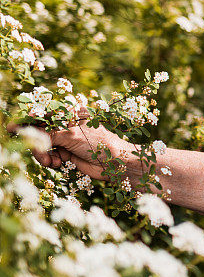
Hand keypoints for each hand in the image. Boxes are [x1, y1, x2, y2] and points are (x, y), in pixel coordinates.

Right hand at [13, 106, 134, 180]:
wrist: (115, 164)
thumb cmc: (98, 144)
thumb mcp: (71, 136)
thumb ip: (47, 133)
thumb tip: (25, 130)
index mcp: (71, 113)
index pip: (45, 114)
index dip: (29, 121)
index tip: (14, 127)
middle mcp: (68, 124)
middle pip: (40, 131)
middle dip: (37, 143)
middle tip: (41, 155)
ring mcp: (67, 139)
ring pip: (43, 144)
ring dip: (43, 154)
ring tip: (53, 162)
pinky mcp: (67, 153)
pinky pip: (49, 155)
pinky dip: (50, 160)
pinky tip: (58, 163)